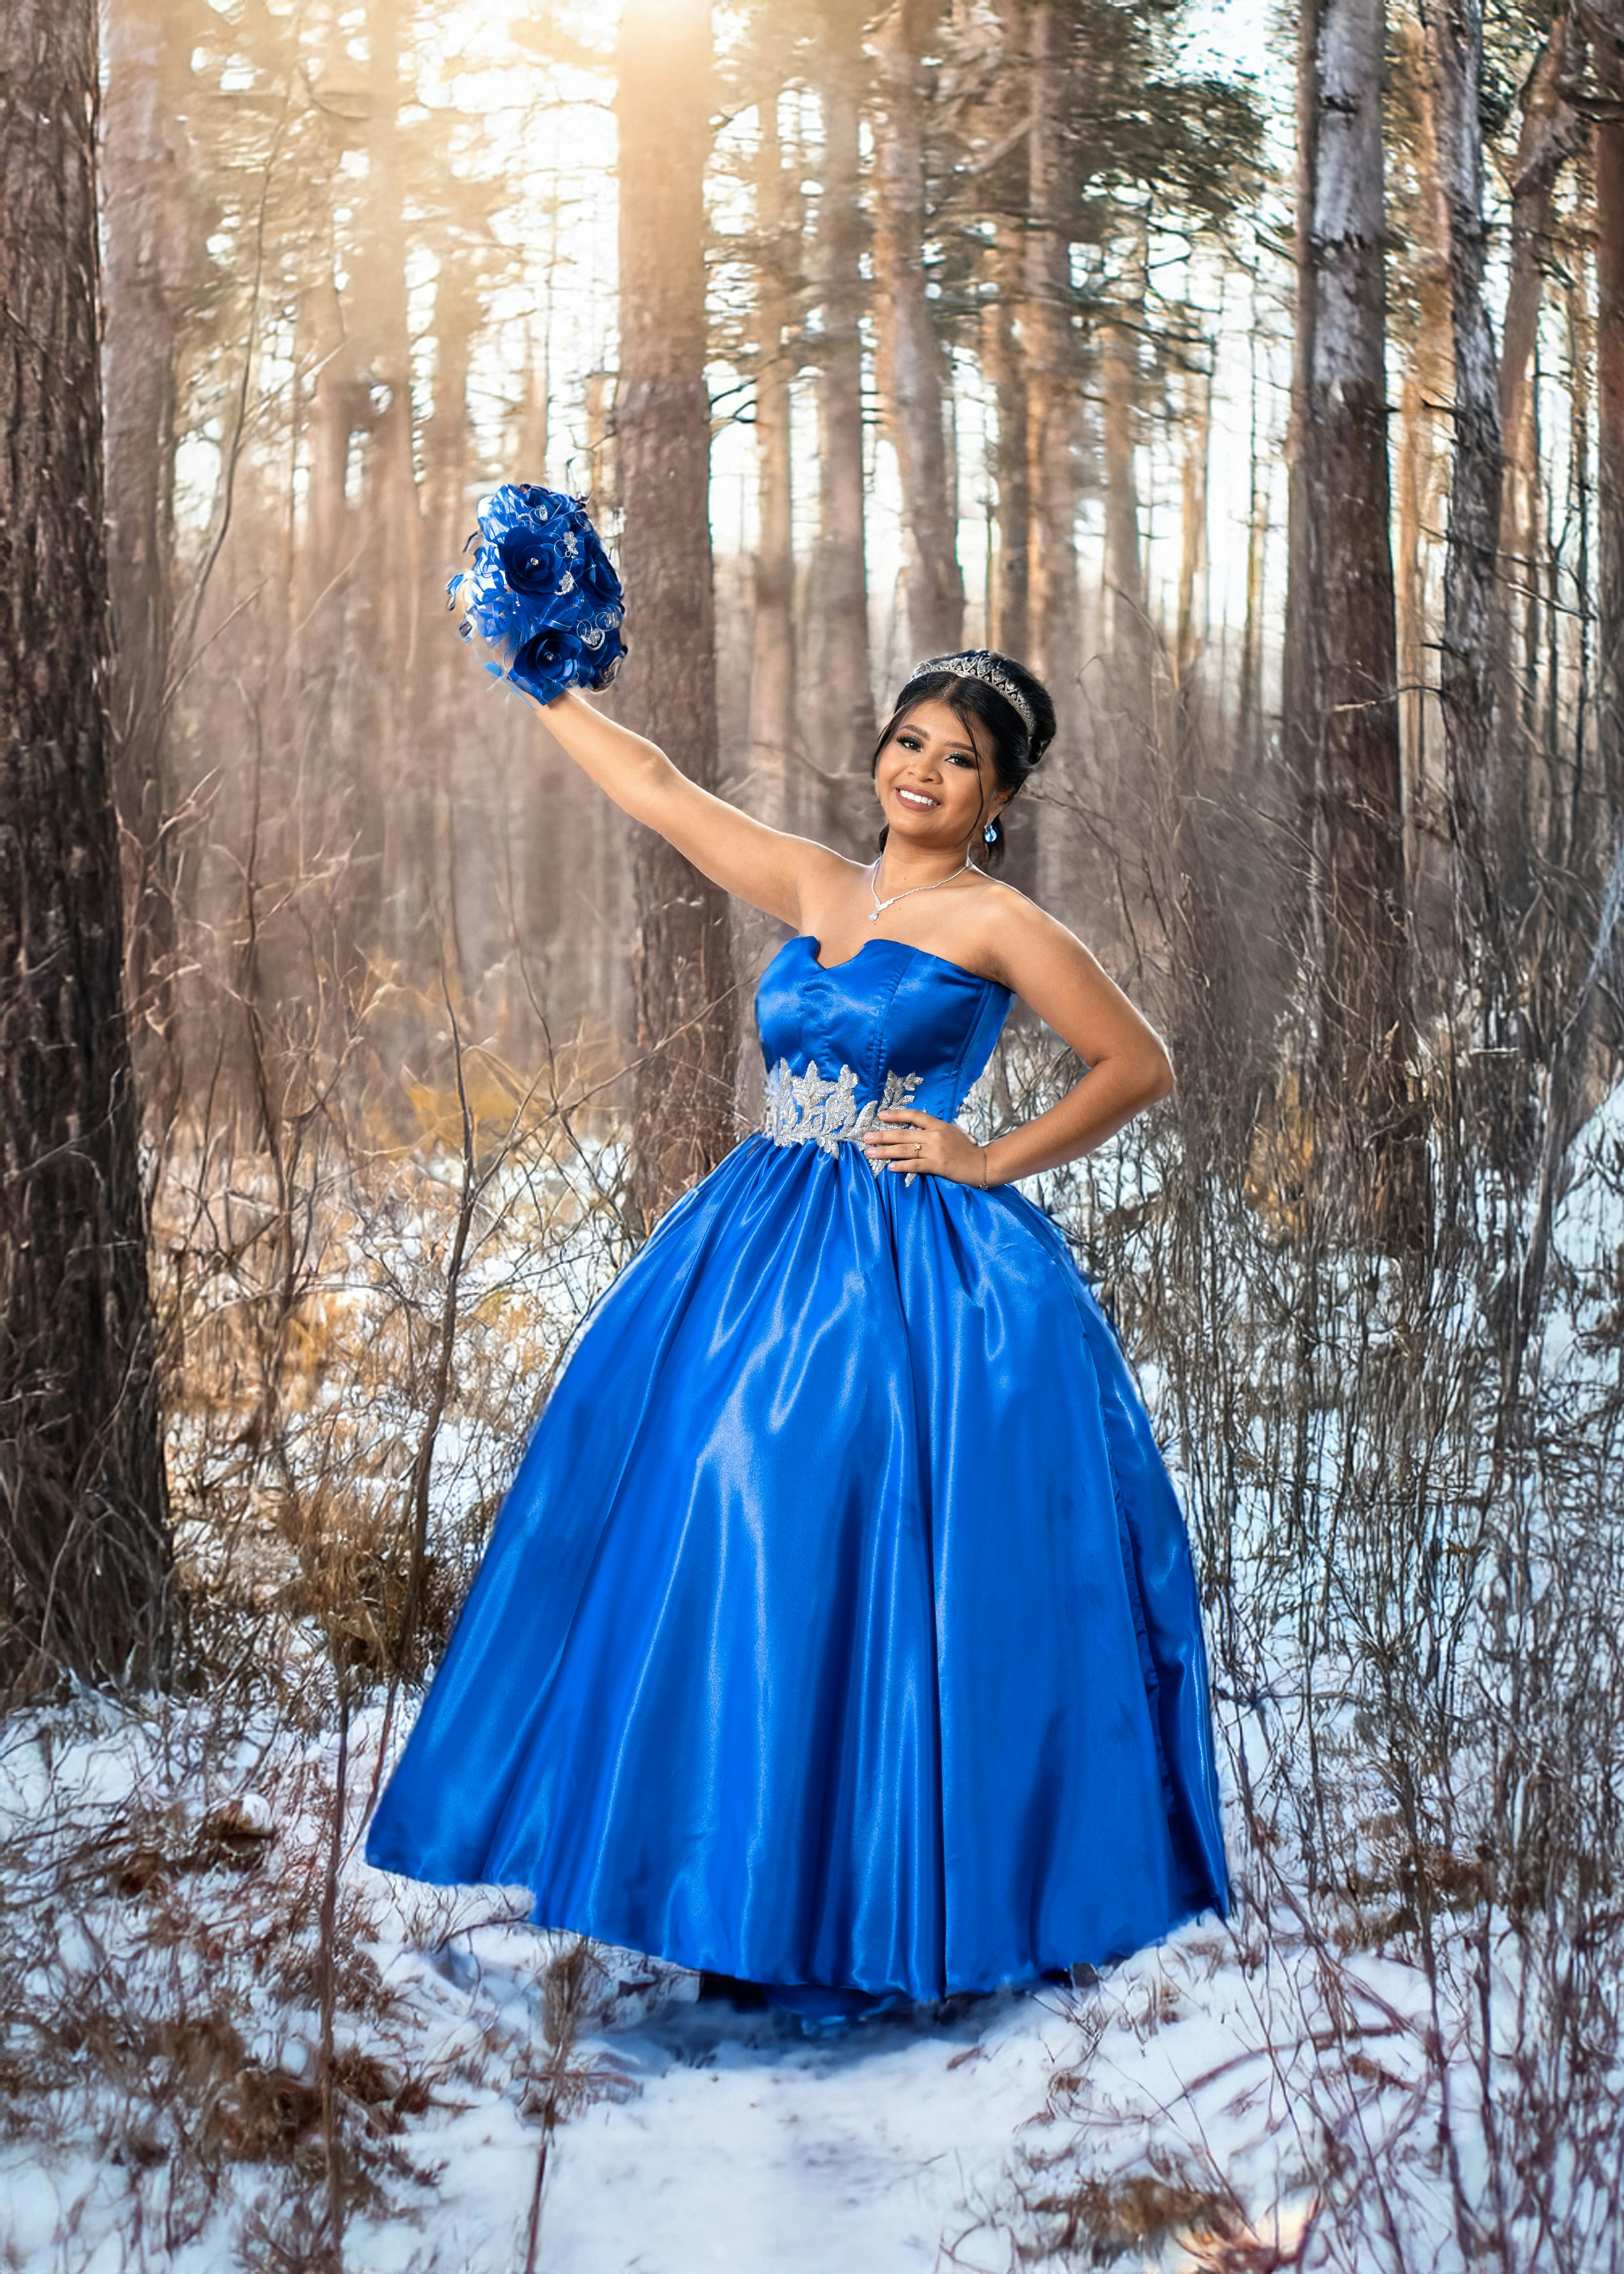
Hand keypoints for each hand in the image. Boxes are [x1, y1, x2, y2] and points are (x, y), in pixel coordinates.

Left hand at [861, 1106, 990, 1185]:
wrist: (982, 1164)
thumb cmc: (966, 1149)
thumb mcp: (951, 1132)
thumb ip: (934, 1129)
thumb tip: (917, 1127)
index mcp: (938, 1125)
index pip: (914, 1116)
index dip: (896, 1115)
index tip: (880, 1116)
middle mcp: (935, 1135)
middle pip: (904, 1134)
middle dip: (882, 1135)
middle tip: (866, 1137)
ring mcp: (936, 1150)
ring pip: (905, 1150)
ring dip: (885, 1151)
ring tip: (870, 1153)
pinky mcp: (938, 1165)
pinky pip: (916, 1165)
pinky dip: (902, 1166)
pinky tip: (890, 1167)